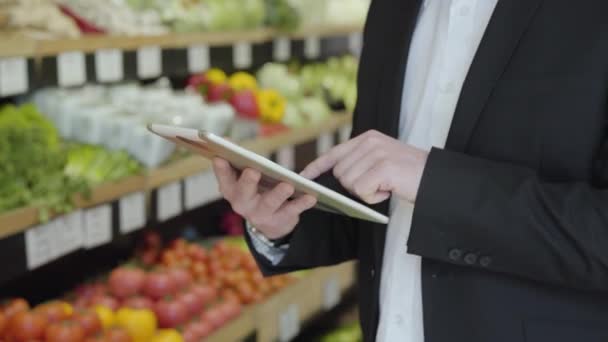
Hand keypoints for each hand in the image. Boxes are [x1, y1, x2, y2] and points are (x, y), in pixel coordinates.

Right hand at [212, 158, 316, 238]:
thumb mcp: (244, 176)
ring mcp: (260, 214)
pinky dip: (301, 203)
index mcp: (231, 190)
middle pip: (243, 192)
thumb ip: (238, 158)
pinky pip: (291, 211)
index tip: (220, 157)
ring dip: (278, 194)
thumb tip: (226, 138)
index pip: (223, 178)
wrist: (270, 223)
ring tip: (288, 185)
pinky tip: (311, 196)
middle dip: (248, 181)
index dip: (221, 169)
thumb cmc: (255, 190)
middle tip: (253, 171)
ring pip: (268, 203)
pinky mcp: (280, 221)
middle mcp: (242, 204)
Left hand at [301, 130, 427, 203]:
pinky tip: (389, 190)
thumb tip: (334, 179)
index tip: (303, 177)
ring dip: (366, 193)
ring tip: (386, 186)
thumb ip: (359, 164)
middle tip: (378, 185)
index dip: (316, 167)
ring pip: (350, 184)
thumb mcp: (381, 162)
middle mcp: (370, 142)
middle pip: (340, 173)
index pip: (334, 153)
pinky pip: (362, 191)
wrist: (437, 179)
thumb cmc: (409, 176)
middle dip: (354, 187)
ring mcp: (377, 153)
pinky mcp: (383, 167)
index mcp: (368, 138)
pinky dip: (374, 198)